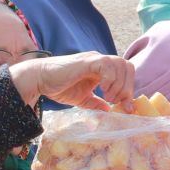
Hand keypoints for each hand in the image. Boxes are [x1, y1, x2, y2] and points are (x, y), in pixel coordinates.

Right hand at [8, 52, 136, 110]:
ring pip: (120, 65)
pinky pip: (107, 65)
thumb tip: (108, 110)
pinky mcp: (87, 61)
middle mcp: (100, 61)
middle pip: (127, 67)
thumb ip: (95, 103)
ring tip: (108, 97)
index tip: (126, 107)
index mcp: (102, 69)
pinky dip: (109, 78)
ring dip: (118, 84)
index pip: (126, 73)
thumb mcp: (82, 99)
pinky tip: (102, 89)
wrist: (40, 80)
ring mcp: (94, 59)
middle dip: (127, 87)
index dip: (129, 89)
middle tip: (116, 102)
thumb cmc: (58, 87)